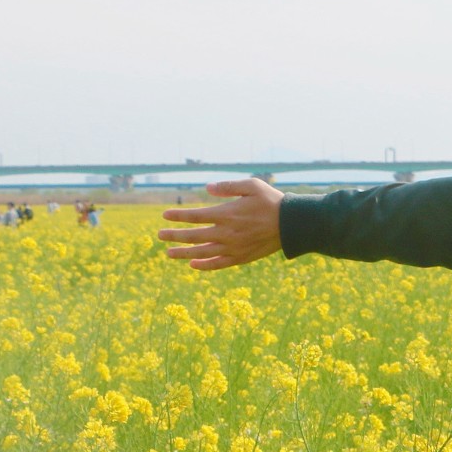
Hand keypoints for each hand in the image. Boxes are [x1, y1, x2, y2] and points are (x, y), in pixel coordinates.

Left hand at [157, 178, 283, 270]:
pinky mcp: (241, 257)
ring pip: (202, 252)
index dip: (178, 216)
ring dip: (183, 253)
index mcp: (227, 214)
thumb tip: (206, 188)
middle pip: (194, 236)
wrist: (292, 224)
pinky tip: (193, 264)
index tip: (164, 215)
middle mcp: (227, 233)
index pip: (195, 216)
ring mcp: (233, 247)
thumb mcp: (252, 185)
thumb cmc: (272, 202)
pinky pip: (218, 264)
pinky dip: (204, 265)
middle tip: (159, 235)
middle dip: (174, 235)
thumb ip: (228, 187)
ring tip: (169, 253)